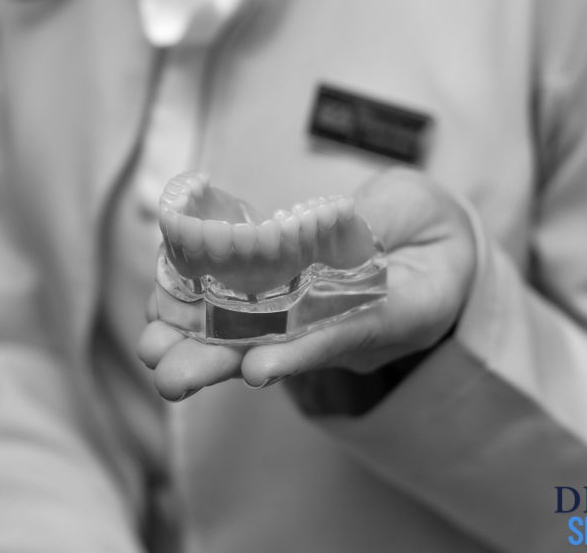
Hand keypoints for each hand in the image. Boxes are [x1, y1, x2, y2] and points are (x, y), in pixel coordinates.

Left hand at [136, 169, 475, 401]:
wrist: (434, 251)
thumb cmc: (430, 227)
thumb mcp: (418, 208)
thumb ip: (379, 219)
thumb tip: (326, 226)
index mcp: (402, 313)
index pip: (349, 334)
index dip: (301, 352)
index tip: (256, 367)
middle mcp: (351, 336)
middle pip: (285, 355)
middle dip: (223, 364)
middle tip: (171, 377)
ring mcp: (317, 331)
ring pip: (255, 344)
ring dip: (199, 348)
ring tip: (152, 352)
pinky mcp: (292, 317)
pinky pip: (246, 322)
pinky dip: (202, 316)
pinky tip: (161, 313)